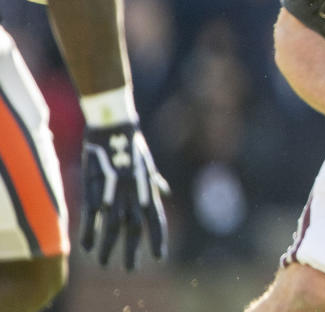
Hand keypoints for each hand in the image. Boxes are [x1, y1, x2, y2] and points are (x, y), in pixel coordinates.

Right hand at [81, 123, 168, 269]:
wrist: (114, 126)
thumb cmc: (131, 146)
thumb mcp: (148, 165)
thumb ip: (155, 183)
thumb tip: (166, 192)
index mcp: (148, 188)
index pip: (156, 219)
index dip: (158, 239)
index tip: (159, 257)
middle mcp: (134, 193)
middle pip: (134, 228)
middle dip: (133, 250)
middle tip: (130, 269)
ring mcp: (114, 190)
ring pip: (112, 226)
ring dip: (108, 247)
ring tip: (105, 263)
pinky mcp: (94, 187)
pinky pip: (92, 215)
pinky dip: (89, 232)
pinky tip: (87, 247)